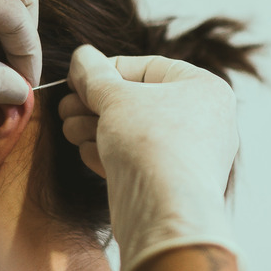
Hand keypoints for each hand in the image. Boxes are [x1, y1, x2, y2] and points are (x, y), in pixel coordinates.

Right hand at [59, 45, 240, 270]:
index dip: (107, 71)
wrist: (165, 213)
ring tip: (69, 129)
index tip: (76, 80)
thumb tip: (82, 57)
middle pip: (139, 101)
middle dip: (96, 104)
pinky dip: (111, 154)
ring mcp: (191, 155)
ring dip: (97, 128)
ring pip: (136, 132)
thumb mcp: (115, 97)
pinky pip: (140, 160)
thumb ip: (95, 74)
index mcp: (204, 88)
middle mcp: (205, 120)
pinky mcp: (174, 185)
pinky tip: (86, 152)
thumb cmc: (151, 144)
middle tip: (65, 109)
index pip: (148, 67)